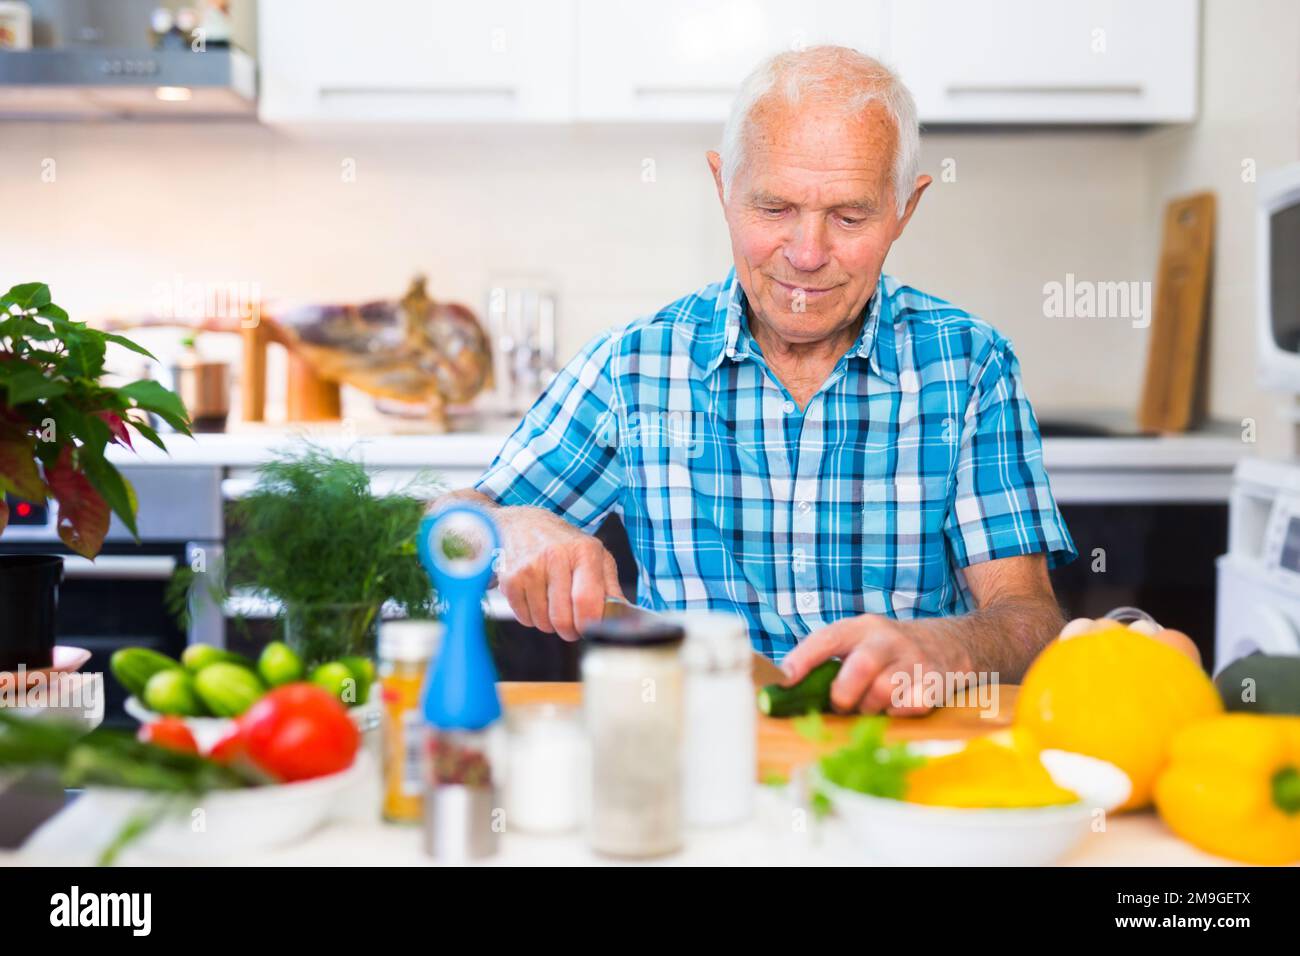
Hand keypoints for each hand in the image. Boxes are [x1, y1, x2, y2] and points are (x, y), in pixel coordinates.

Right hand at [493, 505, 623, 641]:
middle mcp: (555, 556)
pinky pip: (524, 619)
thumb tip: (623, 618)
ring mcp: (529, 567)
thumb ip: (611, 588)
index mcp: (584, 551)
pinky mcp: (510, 579)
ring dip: (551, 624)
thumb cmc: (566, 545)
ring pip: (543, 622)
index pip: (587, 601)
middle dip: (571, 630)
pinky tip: (537, 600)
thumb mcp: (597, 556)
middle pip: (563, 618)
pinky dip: (533, 618)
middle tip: (573, 624)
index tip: (591, 628)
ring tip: (553, 605)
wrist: (524, 524)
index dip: (590, 624)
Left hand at [780, 614, 973, 715]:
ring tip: (871, 706)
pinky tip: (896, 707)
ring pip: (885, 690)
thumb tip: (787, 689)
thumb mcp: (862, 641)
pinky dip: (899, 713)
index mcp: (861, 628)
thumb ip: (831, 659)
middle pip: (860, 666)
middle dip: (844, 695)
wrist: (954, 641)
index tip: (785, 679)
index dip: (804, 658)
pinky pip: (912, 705)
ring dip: (871, 708)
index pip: (828, 638)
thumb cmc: (892, 650)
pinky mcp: (937, 680)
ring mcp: (914, 658)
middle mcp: (887, 639)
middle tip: (841, 704)